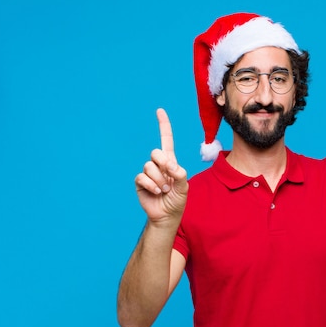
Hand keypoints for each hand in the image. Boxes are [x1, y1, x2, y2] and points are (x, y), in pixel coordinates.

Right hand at [134, 108, 188, 224]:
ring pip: (149, 166)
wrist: (167, 215)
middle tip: (169, 177)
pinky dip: (151, 185)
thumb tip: (170, 165)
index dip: (163, 125)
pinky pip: (141, 177)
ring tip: (164, 190)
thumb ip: (180, 174)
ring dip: (159, 180)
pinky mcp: (140, 182)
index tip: (159, 111)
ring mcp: (148, 173)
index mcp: (170, 161)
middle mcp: (158, 164)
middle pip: (156, 152)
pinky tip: (156, 192)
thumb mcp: (185, 187)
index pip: (166, 140)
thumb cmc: (177, 200)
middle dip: (163, 164)